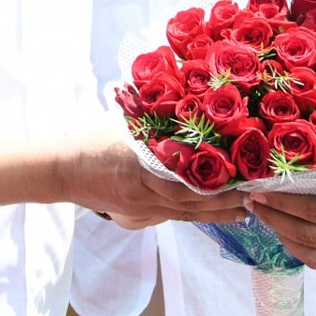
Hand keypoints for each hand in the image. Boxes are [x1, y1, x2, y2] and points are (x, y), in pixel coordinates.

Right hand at [62, 128, 246, 225]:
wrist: (61, 170)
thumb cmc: (91, 139)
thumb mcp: (123, 123)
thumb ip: (152, 120)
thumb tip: (183, 98)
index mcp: (139, 166)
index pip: (184, 177)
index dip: (215, 179)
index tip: (242, 174)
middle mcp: (144, 192)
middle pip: (192, 200)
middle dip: (225, 200)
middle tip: (254, 196)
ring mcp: (141, 207)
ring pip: (186, 213)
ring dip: (216, 213)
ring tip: (244, 211)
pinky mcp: (138, 214)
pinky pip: (173, 217)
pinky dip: (197, 216)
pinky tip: (216, 215)